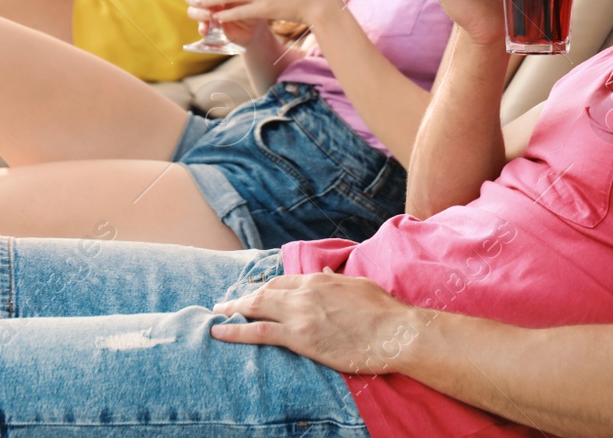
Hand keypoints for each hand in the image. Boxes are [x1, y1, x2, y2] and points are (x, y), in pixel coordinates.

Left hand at [210, 271, 423, 374]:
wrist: (396, 332)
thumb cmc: (384, 312)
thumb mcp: (359, 286)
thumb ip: (338, 282)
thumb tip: (327, 275)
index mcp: (320, 280)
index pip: (283, 281)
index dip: (265, 288)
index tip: (254, 295)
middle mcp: (305, 292)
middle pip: (264, 292)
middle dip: (241, 298)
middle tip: (224, 304)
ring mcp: (300, 314)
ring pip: (256, 307)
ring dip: (233, 311)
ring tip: (217, 315)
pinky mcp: (300, 337)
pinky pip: (259, 332)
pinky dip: (235, 330)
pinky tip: (219, 331)